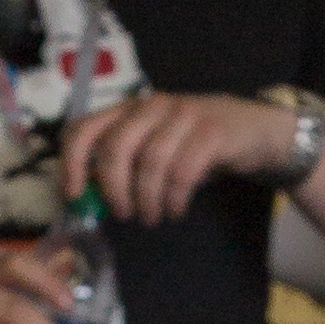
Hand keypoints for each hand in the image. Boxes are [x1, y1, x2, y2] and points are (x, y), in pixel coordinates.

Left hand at [62, 90, 305, 231]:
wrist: (252, 130)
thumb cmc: (194, 144)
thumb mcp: (155, 148)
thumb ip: (124, 165)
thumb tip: (90, 198)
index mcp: (129, 110)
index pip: (85, 127)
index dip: (73, 162)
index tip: (75, 194)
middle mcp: (152, 106)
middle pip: (116, 147)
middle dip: (114, 188)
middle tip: (123, 214)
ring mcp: (183, 115)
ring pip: (150, 161)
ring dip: (147, 199)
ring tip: (152, 217)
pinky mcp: (211, 132)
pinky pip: (183, 171)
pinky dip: (175, 198)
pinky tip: (175, 210)